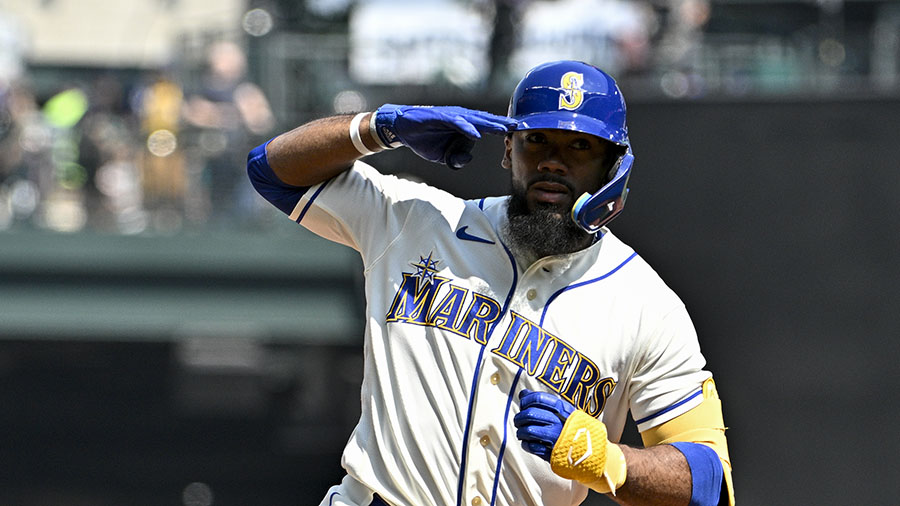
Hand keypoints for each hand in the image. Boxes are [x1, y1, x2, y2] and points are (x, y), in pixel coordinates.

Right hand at [373, 104, 516, 168]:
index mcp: (464, 126)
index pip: (487, 126)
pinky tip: (476, 133)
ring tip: (503, 128)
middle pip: (486, 120)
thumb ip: (457, 158)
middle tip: (520, 126)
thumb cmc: (425, 140)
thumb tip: (467, 158)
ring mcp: (450, 116)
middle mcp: (460, 118)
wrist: (402, 130)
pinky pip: (455, 122)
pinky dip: (466, 128)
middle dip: (503, 124)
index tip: (518, 133)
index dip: (502, 129)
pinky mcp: (439, 117)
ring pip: (474, 119)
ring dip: (489, 124)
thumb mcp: (443, 156)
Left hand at [513, 389, 575, 460]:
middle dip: (519, 417)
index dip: (526, 400)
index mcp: (563, 409)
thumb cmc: (574, 428)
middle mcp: (559, 422)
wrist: (593, 451)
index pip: (538, 398)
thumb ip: (543, 401)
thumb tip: (523, 393)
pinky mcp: (552, 453)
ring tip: (522, 433)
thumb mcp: (564, 411)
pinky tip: (528, 443)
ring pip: (528, 431)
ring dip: (521, 431)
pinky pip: (531, 447)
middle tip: (518, 421)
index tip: (523, 405)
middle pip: (530, 414)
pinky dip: (526, 444)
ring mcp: (556, 438)